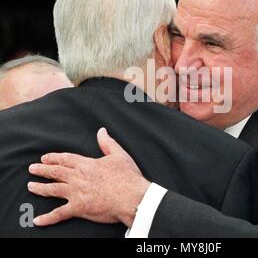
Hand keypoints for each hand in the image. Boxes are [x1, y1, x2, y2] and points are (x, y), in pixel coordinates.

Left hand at [28, 128, 149, 226]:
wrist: (131, 196)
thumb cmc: (127, 176)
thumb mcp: (119, 155)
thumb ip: (107, 143)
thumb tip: (102, 131)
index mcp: (87, 164)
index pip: (66, 159)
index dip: (54, 157)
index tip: (45, 158)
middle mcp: (78, 177)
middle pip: (55, 172)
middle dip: (42, 170)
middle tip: (32, 169)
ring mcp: (76, 193)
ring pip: (53, 190)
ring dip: (40, 188)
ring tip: (31, 186)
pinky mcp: (78, 208)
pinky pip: (59, 214)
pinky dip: (48, 218)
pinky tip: (38, 220)